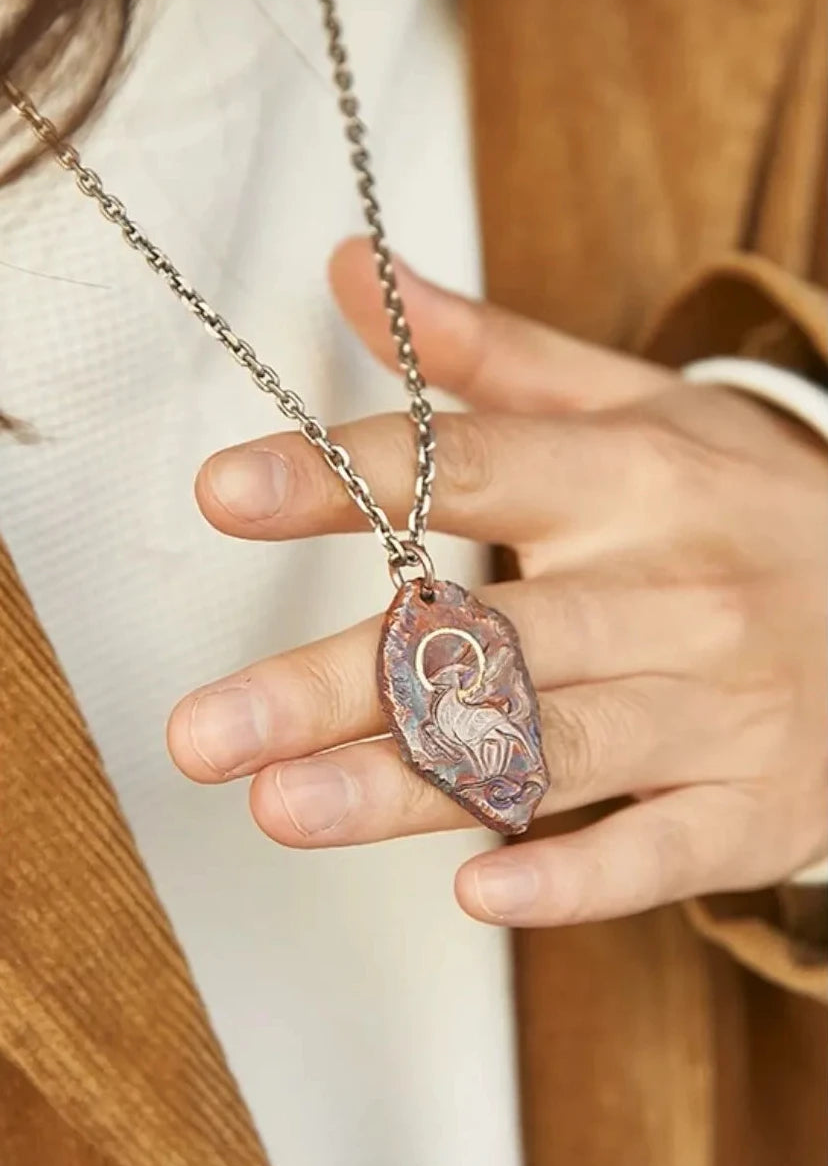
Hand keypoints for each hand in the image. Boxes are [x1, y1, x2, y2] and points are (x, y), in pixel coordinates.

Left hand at [167, 239, 827, 926]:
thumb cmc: (737, 504)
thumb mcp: (637, 410)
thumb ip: (489, 355)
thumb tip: (351, 272)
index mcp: (634, 480)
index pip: (474, 469)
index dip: (347, 480)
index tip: (226, 492)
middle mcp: (675, 590)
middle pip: (489, 638)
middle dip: (337, 687)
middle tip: (203, 732)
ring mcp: (720, 705)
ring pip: (552, 750)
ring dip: (412, 788)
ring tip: (279, 808)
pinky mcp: (752, 803)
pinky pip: (661, 851)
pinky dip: (576, 875)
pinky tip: (479, 893)